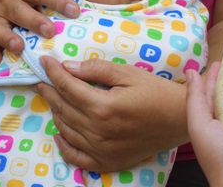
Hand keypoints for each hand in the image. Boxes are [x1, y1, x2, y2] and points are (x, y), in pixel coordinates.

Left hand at [33, 56, 188, 171]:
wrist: (180, 119)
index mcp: (103, 107)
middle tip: (41, 78)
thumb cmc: (156, 92)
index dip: (53, 72)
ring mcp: (101, 149)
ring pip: (65, 129)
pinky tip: (59, 132)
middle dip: (49, 90)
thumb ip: (96, 69)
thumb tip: (68, 66)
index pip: (67, 86)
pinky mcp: (107, 161)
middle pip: (62, 107)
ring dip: (55, 111)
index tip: (44, 61)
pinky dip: (63, 144)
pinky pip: (75, 156)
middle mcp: (98, 131)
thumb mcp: (128, 73)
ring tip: (51, 97)